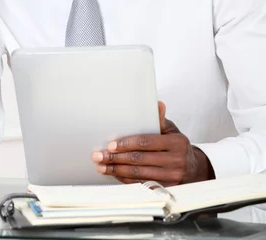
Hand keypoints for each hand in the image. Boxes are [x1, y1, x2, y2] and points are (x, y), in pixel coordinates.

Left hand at [92, 102, 214, 184]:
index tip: (111, 145)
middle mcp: (176, 160)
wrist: (194, 169)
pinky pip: (142, 185)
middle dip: (116, 158)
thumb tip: (158, 104)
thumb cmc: (177, 145)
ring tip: (102, 166)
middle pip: (140, 160)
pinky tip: (115, 174)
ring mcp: (173, 177)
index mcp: (176, 142)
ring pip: (139, 174)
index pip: (146, 142)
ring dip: (117, 171)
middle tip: (99, 156)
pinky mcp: (167, 189)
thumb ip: (161, 120)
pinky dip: (126, 180)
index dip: (127, 143)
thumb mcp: (172, 130)